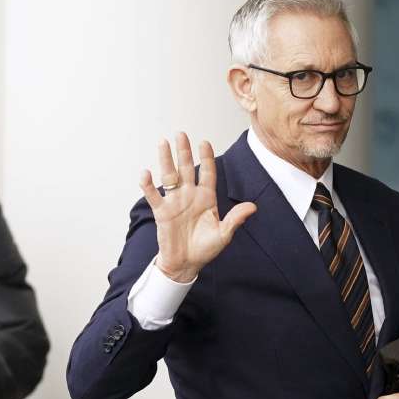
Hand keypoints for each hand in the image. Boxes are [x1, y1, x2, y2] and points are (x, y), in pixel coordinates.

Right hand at [139, 132, 255, 282]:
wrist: (186, 264)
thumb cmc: (205, 249)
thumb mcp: (223, 235)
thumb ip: (235, 219)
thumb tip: (252, 207)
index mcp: (206, 198)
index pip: (207, 173)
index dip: (206, 158)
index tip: (204, 143)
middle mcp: (189, 196)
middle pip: (186, 168)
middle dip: (183, 151)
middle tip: (180, 134)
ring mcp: (175, 202)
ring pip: (169, 176)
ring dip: (166, 160)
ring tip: (163, 142)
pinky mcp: (162, 212)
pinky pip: (154, 196)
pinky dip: (148, 185)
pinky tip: (145, 173)